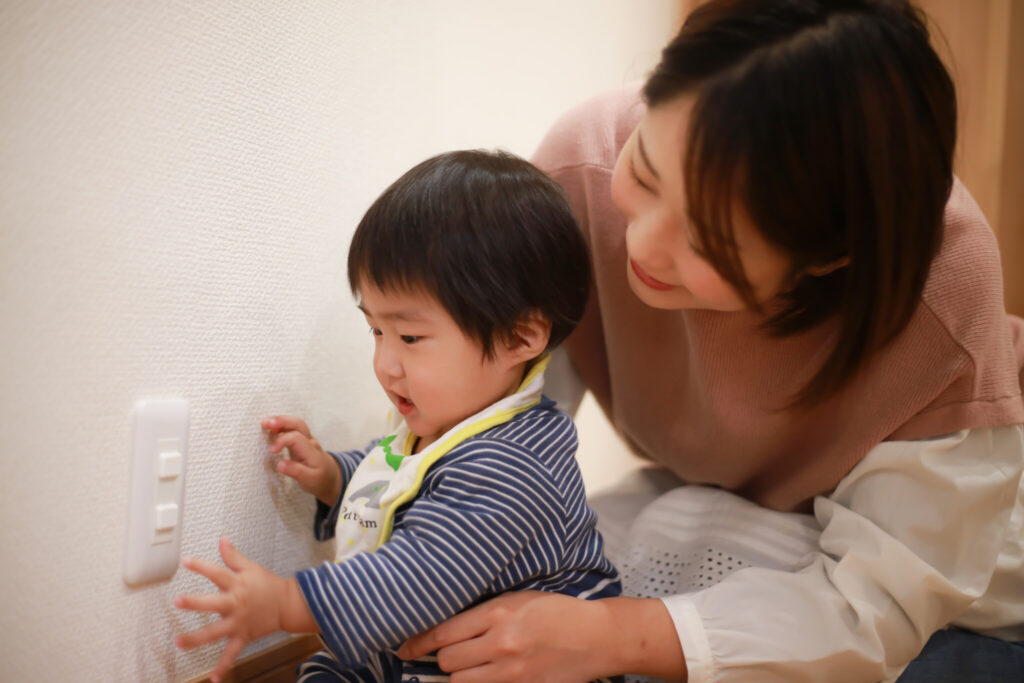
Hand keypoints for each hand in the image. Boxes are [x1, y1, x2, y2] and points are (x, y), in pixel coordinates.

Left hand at [175, 537, 311, 681]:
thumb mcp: (250, 567)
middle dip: (195, 603)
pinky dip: (223, 666)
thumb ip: (233, 556)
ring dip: (197, 638)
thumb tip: (221, 539)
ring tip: (179, 642)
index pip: (217, 573)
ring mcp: (238, 622)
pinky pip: (232, 654)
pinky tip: (213, 677)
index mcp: (237, 584)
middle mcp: (236, 604)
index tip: (185, 562)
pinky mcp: (243, 637)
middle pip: (213, 603)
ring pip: (216, 632)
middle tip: (178, 601)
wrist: (287, 604)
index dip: (201, 566)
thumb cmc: (267, 584)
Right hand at [263, 415, 341, 504]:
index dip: (281, 441)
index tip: (272, 451)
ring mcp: (306, 439)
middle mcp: (310, 442)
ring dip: (281, 421)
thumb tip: (280, 464)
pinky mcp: (301, 440)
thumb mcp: (309, 480)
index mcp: (311, 451)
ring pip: (296, 423)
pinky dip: (282, 425)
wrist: (330, 476)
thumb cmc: (319, 479)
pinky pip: (293, 428)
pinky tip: (271, 428)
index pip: (296, 438)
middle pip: (298, 424)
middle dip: (282, 421)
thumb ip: (296, 471)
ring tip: (265, 423)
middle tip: (265, 423)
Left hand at [397, 591, 614, 682]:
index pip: (443, 632)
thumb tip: (444, 628)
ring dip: (461, 675)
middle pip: (448, 661)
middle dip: (445, 658)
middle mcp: (502, 643)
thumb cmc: (555, 612)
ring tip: (474, 665)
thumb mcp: (517, 599)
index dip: (418, 643)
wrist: (595, 637)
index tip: (404, 649)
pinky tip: (486, 676)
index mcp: (499, 612)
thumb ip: (482, 612)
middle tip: (454, 653)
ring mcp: (512, 671)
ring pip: (461, 682)